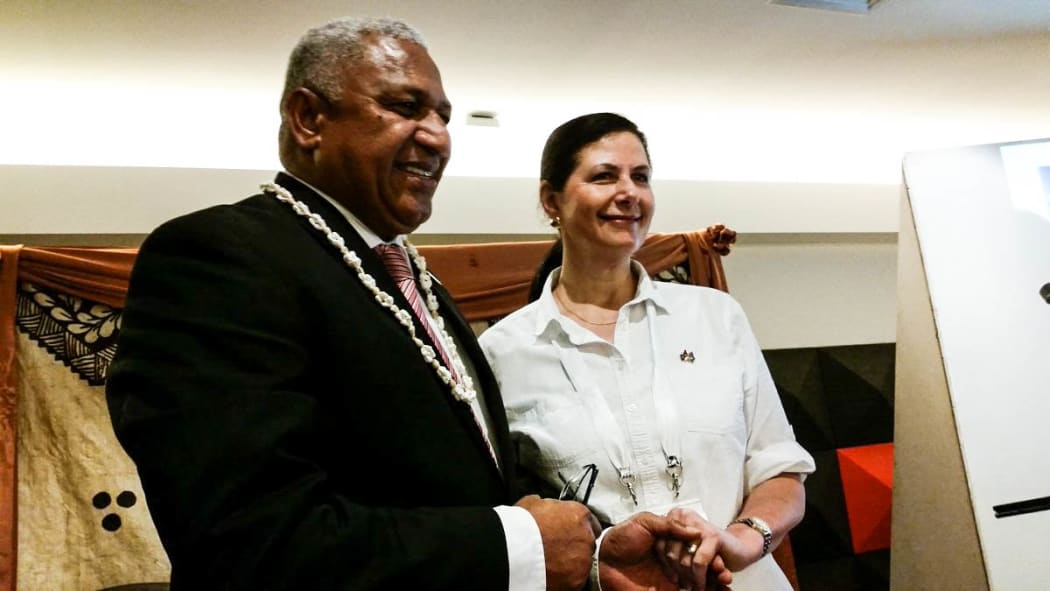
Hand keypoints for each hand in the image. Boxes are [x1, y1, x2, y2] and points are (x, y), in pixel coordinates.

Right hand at [516, 495, 596, 590]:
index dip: (578, 529)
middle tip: (556, 548)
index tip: (569, 533)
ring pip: (582, 564)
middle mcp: (586, 537)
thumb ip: (547, 505)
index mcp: (579, 514)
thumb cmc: (522, 526)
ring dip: (570, 563)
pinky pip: (574, 580)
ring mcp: (583, 560)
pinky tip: (550, 574)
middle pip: (587, 544)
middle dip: (575, 546)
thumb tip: (544, 505)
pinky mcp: (577, 581)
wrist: (515, 549)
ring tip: (551, 563)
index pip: (591, 523)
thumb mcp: (532, 503)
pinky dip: (565, 579)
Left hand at [599, 512, 730, 590]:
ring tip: (726, 586)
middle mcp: (673, 560)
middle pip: (702, 568)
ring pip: (698, 582)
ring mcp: (671, 578)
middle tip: (727, 575)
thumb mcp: (644, 522)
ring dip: (714, 585)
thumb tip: (695, 533)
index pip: (697, 549)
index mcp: (670, 543)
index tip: (723, 560)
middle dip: (717, 572)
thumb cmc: (620, 539)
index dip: (711, 555)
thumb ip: (670, 526)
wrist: (601, 562)